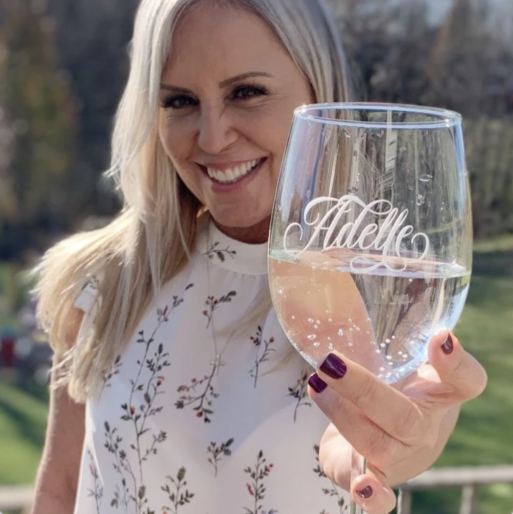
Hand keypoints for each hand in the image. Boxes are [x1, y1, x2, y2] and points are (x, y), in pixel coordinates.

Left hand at [307, 330, 486, 513]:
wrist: (380, 431)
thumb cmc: (389, 387)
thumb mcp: (393, 358)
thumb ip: (386, 334)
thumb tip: (339, 303)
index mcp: (436, 393)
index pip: (465, 381)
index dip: (456, 363)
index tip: (440, 338)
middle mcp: (424, 429)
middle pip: (403, 417)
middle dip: (362, 389)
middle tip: (329, 362)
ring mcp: (403, 457)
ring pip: (376, 443)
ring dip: (339, 413)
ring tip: (316, 383)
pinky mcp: (376, 478)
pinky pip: (381, 499)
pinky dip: (373, 498)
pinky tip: (361, 486)